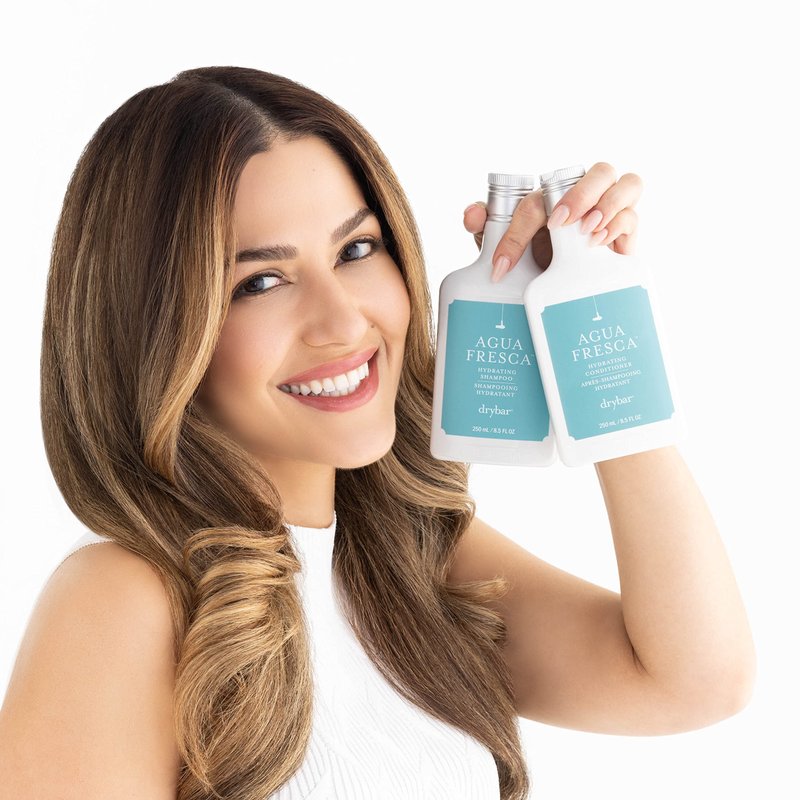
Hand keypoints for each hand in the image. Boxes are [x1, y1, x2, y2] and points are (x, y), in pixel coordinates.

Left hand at [462, 162, 642, 281]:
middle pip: (601, 171)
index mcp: (557, 194)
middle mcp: (589, 196)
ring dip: (609, 203)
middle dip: (582, 193)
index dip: (521, 225)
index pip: (542, 196)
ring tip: (587, 231)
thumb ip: (485, 227)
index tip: (506, 260)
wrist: (562, 290)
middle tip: (560, 223)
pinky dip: (619, 225)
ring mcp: (613, 213)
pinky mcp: (627, 237)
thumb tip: (472, 215)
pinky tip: (599, 243)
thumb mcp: (503, 247)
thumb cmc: (532, 260)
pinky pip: (634, 219)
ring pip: (628, 184)